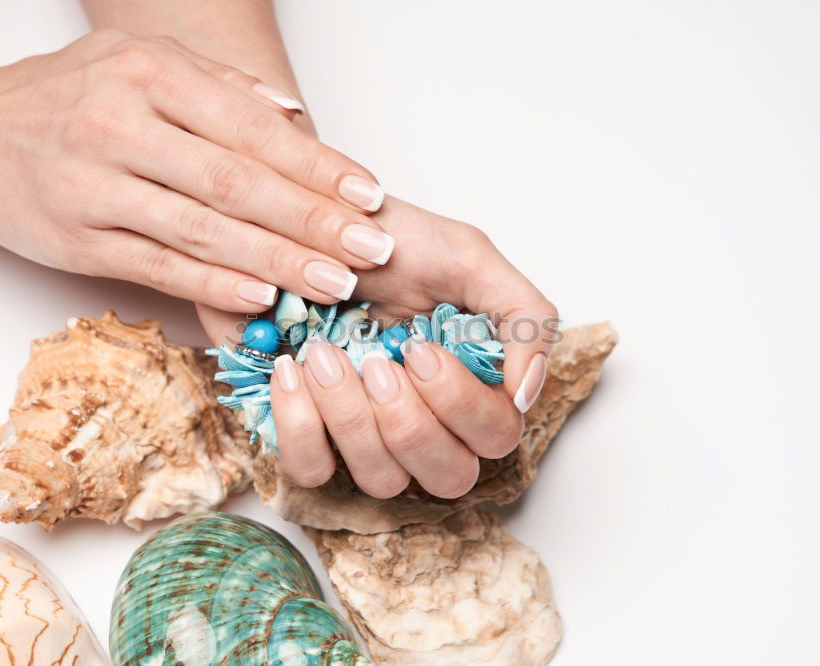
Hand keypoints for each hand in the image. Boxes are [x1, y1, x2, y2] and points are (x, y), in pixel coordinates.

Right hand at [0, 30, 394, 309]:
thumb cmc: (66, 96)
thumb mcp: (138, 62)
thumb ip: (220, 87)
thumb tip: (297, 118)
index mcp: (148, 74)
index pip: (252, 128)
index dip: (317, 167)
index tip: (368, 196)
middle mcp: (120, 125)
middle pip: (237, 182)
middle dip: (314, 220)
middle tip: (371, 248)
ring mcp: (94, 186)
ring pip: (203, 231)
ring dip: (277, 261)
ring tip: (334, 283)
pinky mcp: (76, 240)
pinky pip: (157, 266)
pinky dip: (212, 286)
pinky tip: (260, 298)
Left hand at [197, 197, 558, 497]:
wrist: (318, 232)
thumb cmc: (397, 244)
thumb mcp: (472, 258)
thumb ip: (524, 317)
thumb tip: (526, 393)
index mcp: (477, 389)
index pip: (495, 437)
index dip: (458, 402)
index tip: (420, 349)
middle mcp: (431, 426)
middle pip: (448, 475)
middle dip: (409, 420)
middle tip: (377, 361)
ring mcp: (372, 441)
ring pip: (381, 479)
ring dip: (350, 417)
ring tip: (323, 353)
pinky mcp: (314, 440)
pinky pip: (312, 469)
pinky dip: (299, 424)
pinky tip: (293, 372)